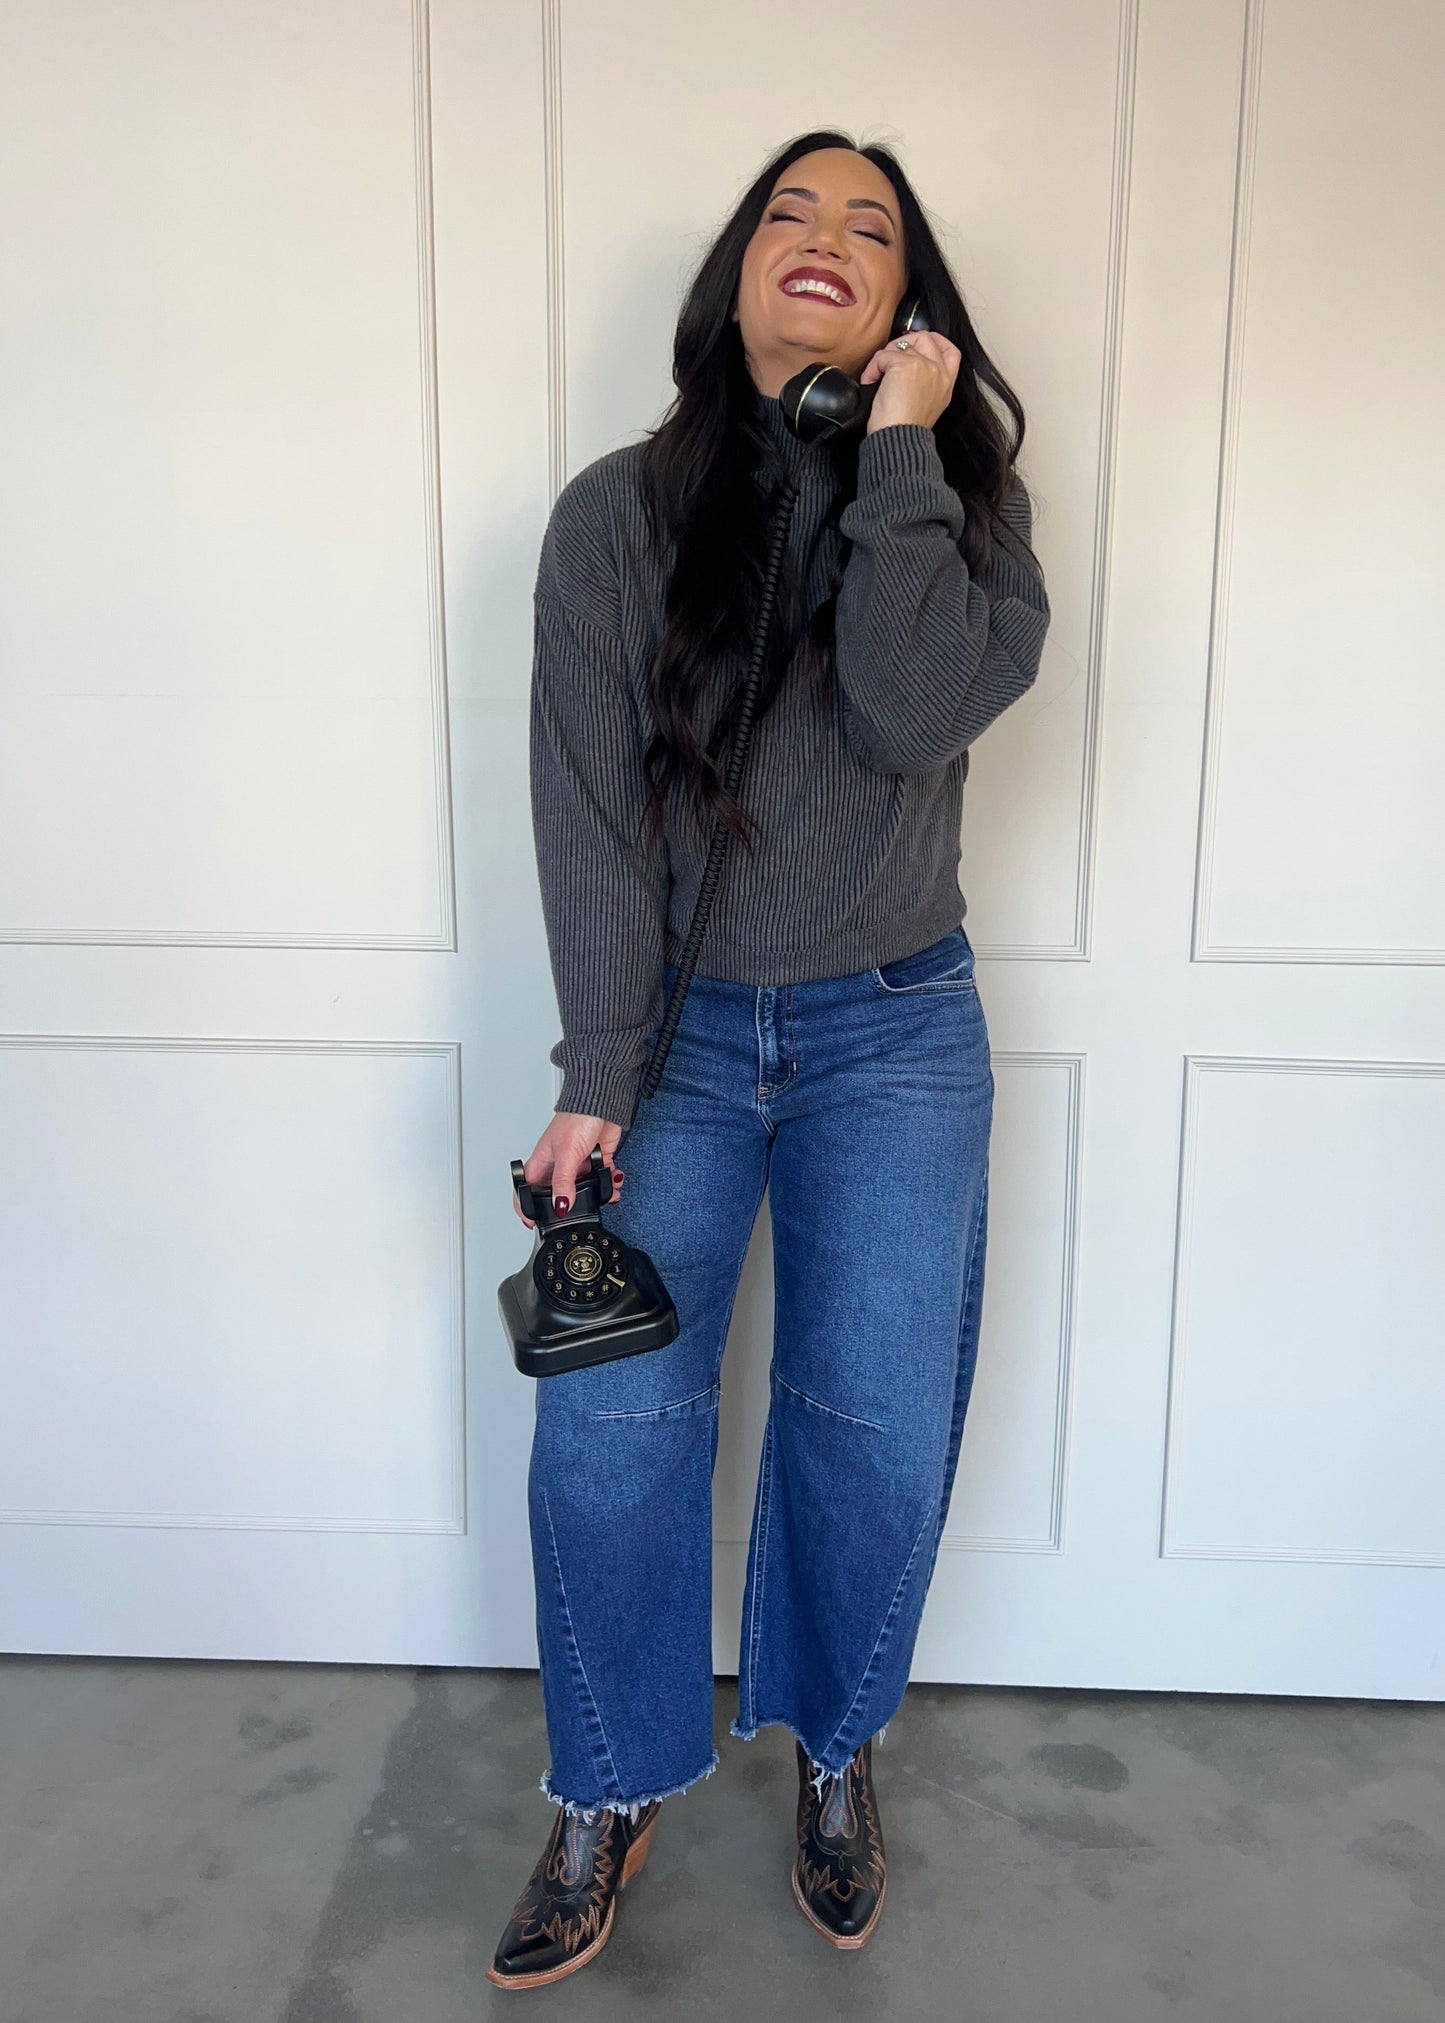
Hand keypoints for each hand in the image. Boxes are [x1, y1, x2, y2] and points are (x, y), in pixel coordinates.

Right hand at [514, 1110, 626, 1228]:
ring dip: (596, 1195)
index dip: (527, 1209)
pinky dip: (609, 1183)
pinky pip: (601, 1180)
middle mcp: (558, 1165)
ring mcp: (578, 1164)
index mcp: (541, 1163)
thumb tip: (560, 1207)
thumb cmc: (577, 1118)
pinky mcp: (596, 1161)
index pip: (527, 1191)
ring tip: (605, 1195)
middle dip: (570, 1206)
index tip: (535, 1224)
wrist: (603, 1103)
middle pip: (558, 1195)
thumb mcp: (566, 1155)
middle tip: (580, 1212)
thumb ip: (563, 1183)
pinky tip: (613, 1180)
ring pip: (584, 1190)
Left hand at [858, 328, 960, 434]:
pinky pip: (883, 355)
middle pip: (925, 337)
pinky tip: (870, 382)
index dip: (935, 341)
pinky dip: (872, 368)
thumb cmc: (905, 430)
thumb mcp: (926, 406)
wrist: (900, 439)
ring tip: (876, 377)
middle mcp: (939, 372)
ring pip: (901, 345)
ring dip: (883, 358)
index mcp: (946, 385)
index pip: (951, 351)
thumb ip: (925, 385)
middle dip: (903, 343)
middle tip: (888, 359)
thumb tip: (906, 369)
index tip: (916, 345)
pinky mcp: (905, 365)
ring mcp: (924, 366)